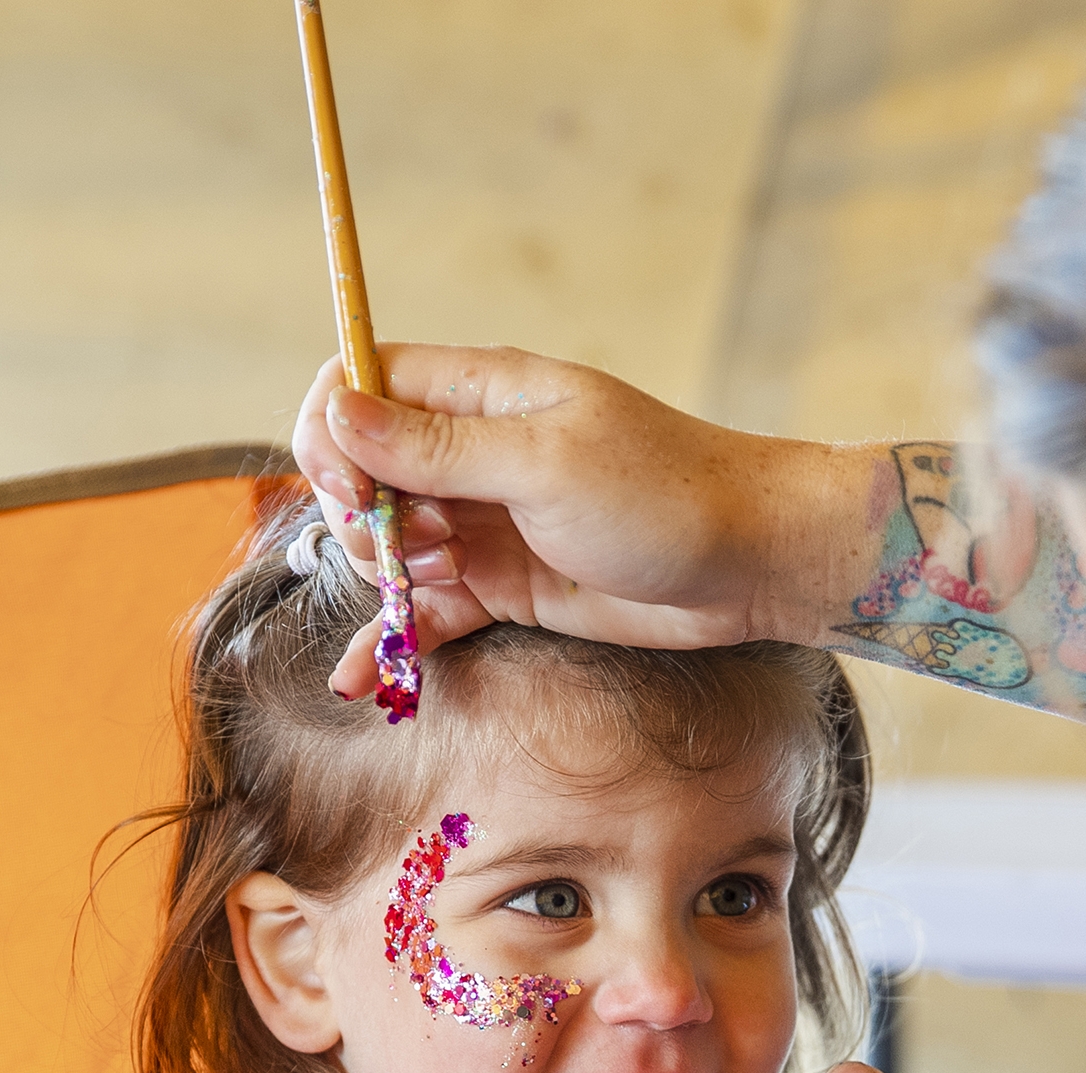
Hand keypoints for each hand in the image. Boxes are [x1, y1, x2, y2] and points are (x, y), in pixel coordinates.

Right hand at [288, 345, 873, 696]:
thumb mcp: (546, 464)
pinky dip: (393, 637)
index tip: (349, 487)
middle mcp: (474, 452)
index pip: (362, 384)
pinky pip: (428, 608)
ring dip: (385, 573)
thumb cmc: (664, 494)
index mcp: (482, 392)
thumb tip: (339, 414)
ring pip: (390, 542)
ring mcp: (486, 521)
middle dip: (363, 514)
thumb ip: (438, 448)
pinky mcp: (505, 585)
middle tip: (415, 546)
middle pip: (363, 469)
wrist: (751, 562)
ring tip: (441, 582)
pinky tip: (361, 676)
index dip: (334, 432)